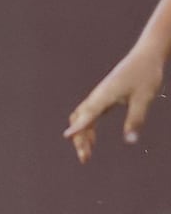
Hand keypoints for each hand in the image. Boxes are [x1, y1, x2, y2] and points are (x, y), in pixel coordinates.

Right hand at [63, 43, 165, 162]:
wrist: (146, 55)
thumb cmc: (146, 74)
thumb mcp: (144, 98)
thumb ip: (136, 119)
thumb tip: (130, 141)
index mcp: (105, 95)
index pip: (88, 114)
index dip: (78, 126)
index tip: (66, 135)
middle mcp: (97, 96)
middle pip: (79, 119)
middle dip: (79, 139)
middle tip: (85, 158)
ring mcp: (98, 97)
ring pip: (81, 118)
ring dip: (81, 135)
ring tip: (87, 152)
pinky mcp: (102, 97)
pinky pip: (87, 115)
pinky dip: (86, 128)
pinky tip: (92, 139)